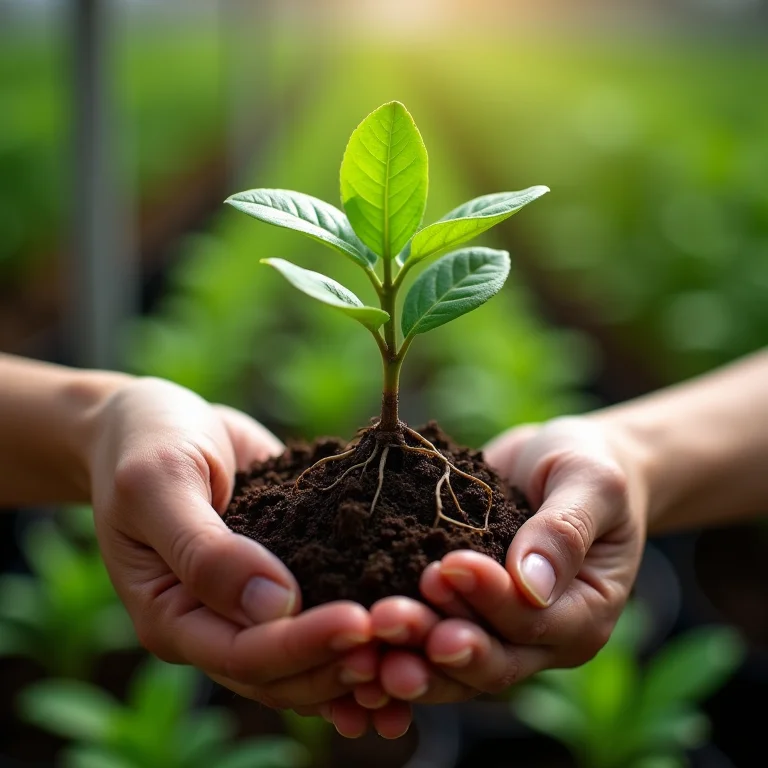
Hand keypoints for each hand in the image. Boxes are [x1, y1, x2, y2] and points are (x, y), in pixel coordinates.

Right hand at [85, 377, 413, 729]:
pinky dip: (365, 629)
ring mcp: (252, 604)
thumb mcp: (160, 484)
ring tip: (423, 644)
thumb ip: (206, 548)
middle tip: (408, 632)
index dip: (303, 645)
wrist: (157, 420)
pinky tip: (413, 626)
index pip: (244, 654)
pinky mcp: (286, 574)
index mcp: (172, 614)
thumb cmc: (144, 443)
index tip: (360, 623)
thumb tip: (275, 605)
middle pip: (286, 673)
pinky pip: (325, 611)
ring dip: (366, 658)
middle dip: (347, 659)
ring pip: (312, 658)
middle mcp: (214, 624)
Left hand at [354, 416, 647, 706]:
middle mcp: (542, 638)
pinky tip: (356, 635)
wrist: (559, 461)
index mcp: (583, 613)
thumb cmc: (587, 466)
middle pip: (488, 659)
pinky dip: (398, 642)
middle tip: (387, 618)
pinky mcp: (464, 613)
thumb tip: (531, 585)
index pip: (532, 623)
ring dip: (409, 650)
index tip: (445, 567)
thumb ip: (565, 531)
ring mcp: (500, 631)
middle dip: (435, 640)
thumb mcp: (590, 483)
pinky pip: (430, 638)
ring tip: (368, 630)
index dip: (488, 601)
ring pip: (453, 663)